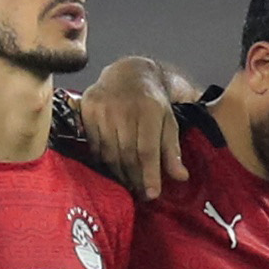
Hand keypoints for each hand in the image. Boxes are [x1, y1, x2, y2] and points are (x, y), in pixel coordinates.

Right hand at [79, 57, 187, 197]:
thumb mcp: (169, 122)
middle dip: (135, 178)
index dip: (150, 175)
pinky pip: (94, 145)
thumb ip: (173, 150)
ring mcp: (102, 108)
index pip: (147, 150)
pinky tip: (113, 169)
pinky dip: (103, 161)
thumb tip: (181, 177)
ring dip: (119, 173)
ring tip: (129, 184)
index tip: (152, 195)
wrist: (128, 74)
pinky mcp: (87, 109)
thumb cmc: (152, 102)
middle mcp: (124, 109)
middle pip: (127, 154)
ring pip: (109, 152)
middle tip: (141, 193)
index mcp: (149, 110)